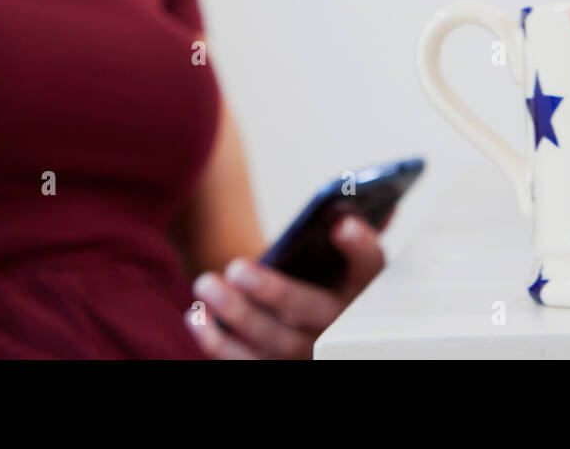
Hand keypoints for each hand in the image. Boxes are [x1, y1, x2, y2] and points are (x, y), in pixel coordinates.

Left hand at [183, 213, 386, 358]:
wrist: (304, 321)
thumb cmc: (318, 275)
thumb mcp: (335, 254)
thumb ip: (340, 233)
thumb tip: (342, 203)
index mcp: (364, 287)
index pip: (373, 267)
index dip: (361, 247)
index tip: (343, 225)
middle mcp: (343, 326)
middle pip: (315, 312)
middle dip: (275, 292)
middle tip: (236, 267)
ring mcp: (311, 353)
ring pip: (277, 343)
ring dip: (237, 315)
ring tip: (206, 283)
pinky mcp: (281, 366)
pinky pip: (248, 363)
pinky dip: (218, 344)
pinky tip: (196, 315)